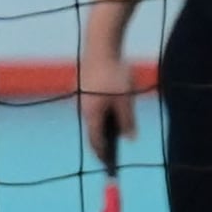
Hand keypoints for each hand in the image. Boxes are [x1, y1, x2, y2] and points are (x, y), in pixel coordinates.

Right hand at [79, 40, 136, 170]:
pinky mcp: (83, 85)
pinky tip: (112, 108)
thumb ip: (128, 122)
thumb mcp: (127, 100)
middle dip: (103, 141)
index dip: (103, 156)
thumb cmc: (115, 75)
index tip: (109, 166)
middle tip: (113, 153)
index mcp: (92, 114)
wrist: (101, 45)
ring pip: (92, 116)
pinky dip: (101, 112)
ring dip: (103, 125)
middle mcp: (82, 107)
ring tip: (115, 133)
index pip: (96, 142)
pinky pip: (92, 105)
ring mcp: (81, 95)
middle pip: (92, 130)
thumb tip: (130, 139)